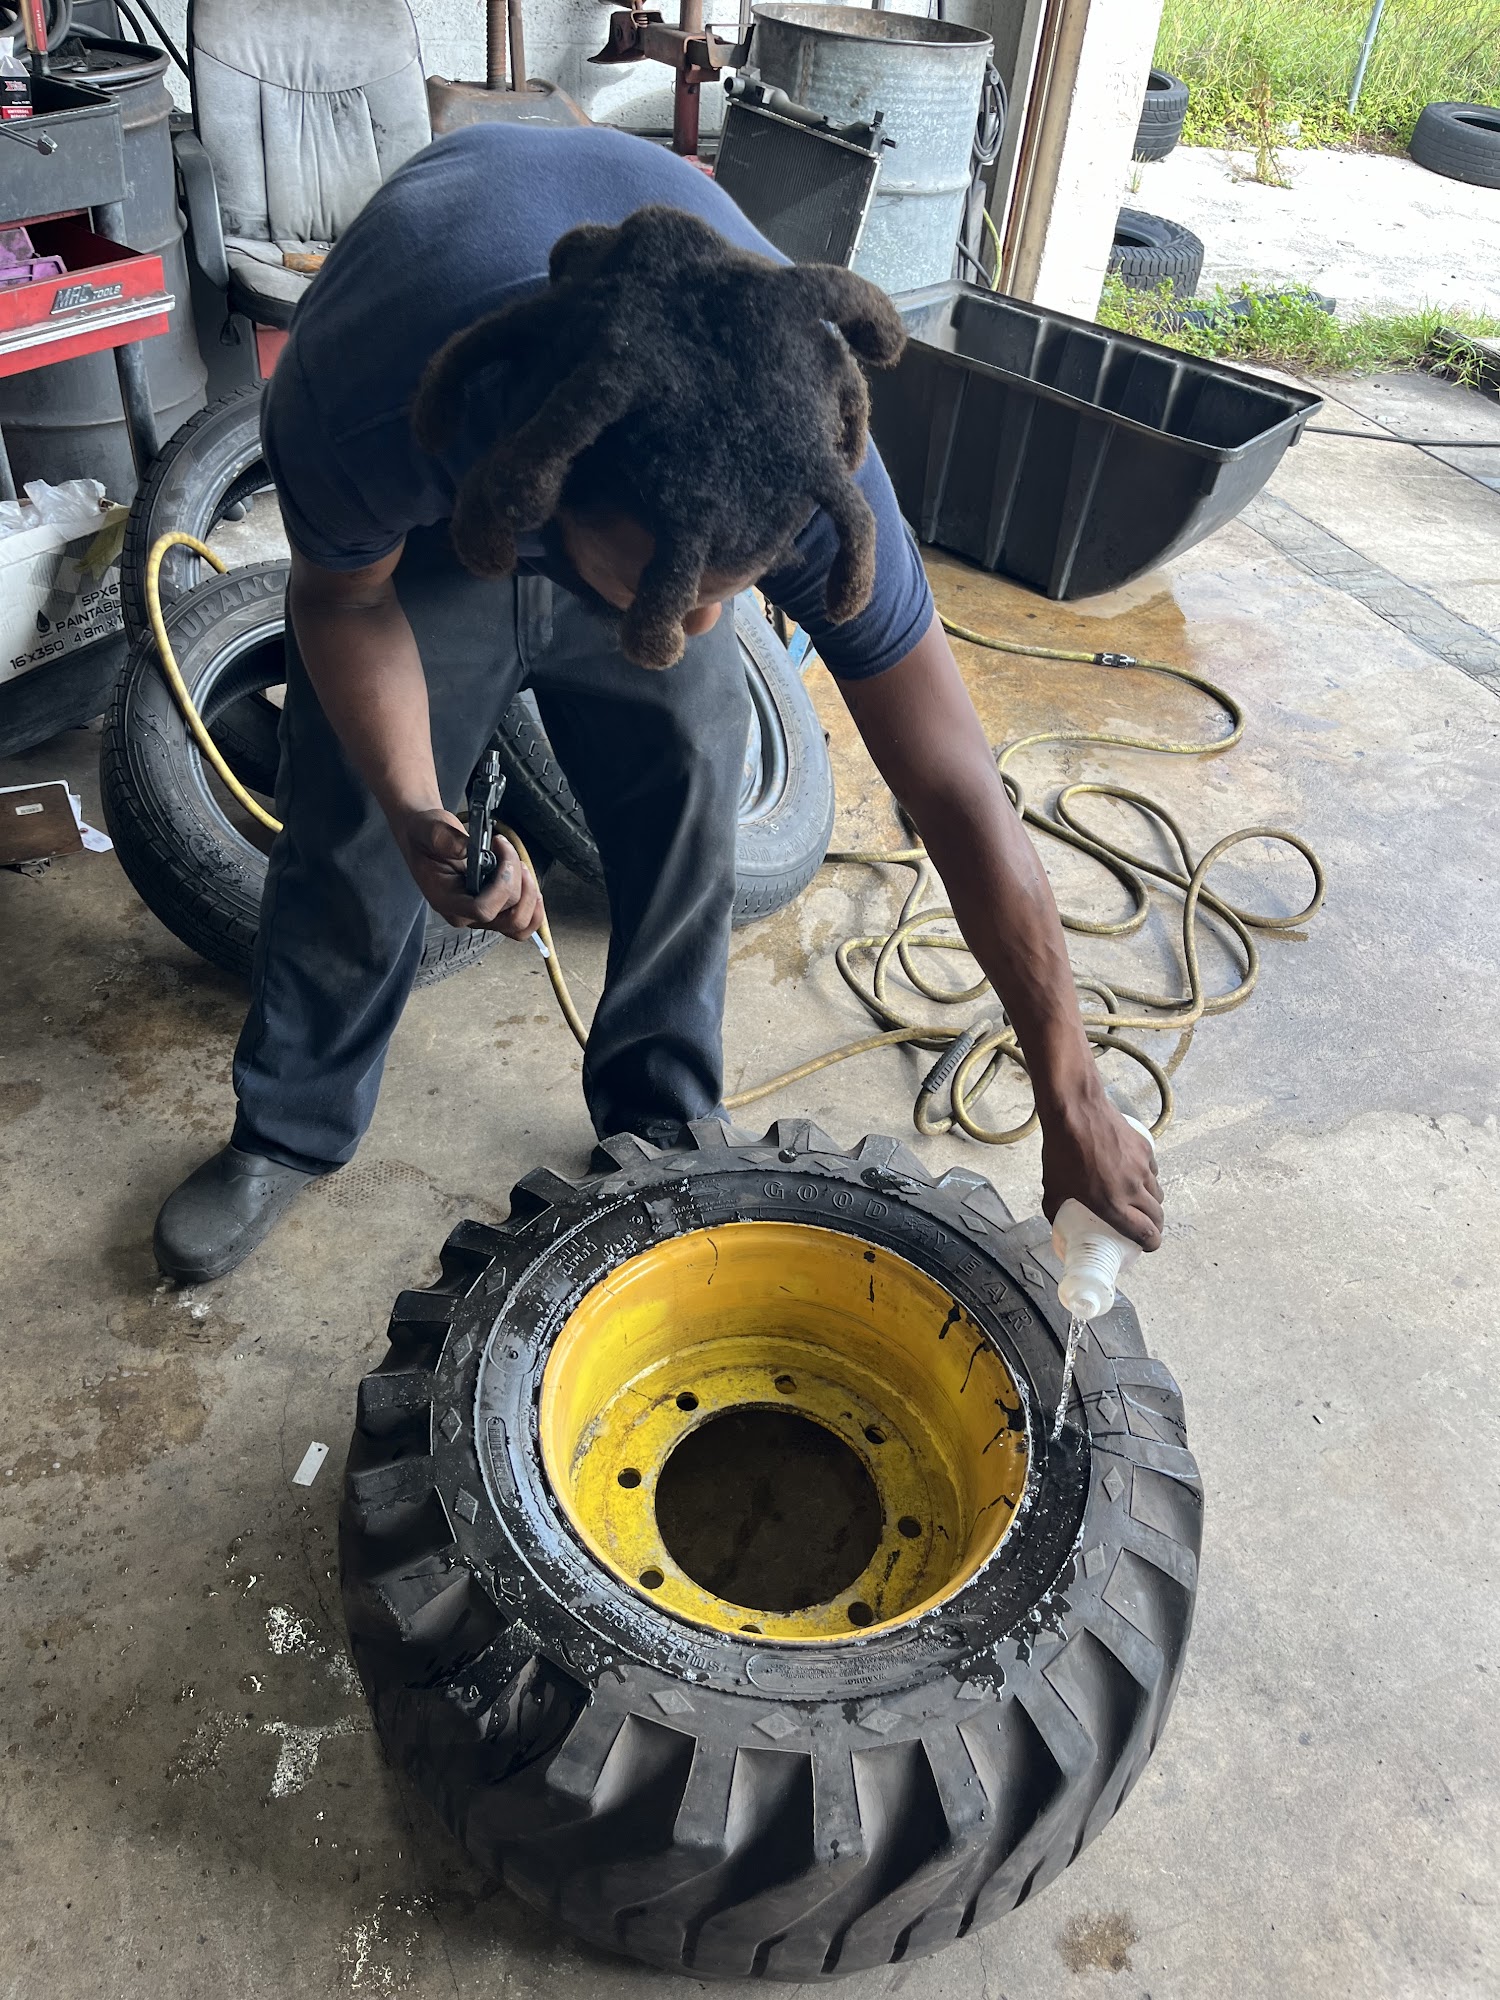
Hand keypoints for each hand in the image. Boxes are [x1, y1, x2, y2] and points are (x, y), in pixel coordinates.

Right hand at [395, 808, 543, 937]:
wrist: (424, 839)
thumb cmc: (425, 837)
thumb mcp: (429, 830)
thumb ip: (446, 839)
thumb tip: (470, 848)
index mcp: (446, 900)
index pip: (482, 910)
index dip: (502, 885)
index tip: (500, 851)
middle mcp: (464, 915)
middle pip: (509, 917)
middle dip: (518, 882)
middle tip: (509, 852)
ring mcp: (480, 916)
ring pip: (519, 924)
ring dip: (529, 894)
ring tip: (519, 865)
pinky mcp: (493, 910)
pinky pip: (521, 924)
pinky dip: (533, 907)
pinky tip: (528, 882)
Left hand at [1040, 1088, 1162, 1250]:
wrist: (1075, 1110)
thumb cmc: (1062, 1149)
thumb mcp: (1053, 1187)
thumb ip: (1055, 1210)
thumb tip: (1055, 1224)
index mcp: (1111, 1204)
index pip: (1145, 1233)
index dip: (1151, 1243)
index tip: (1148, 1245)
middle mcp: (1132, 1188)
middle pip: (1157, 1216)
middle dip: (1154, 1226)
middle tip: (1146, 1228)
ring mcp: (1141, 1168)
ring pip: (1157, 1193)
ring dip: (1151, 1203)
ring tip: (1139, 1202)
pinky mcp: (1145, 1149)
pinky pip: (1153, 1171)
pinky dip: (1147, 1178)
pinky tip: (1134, 1175)